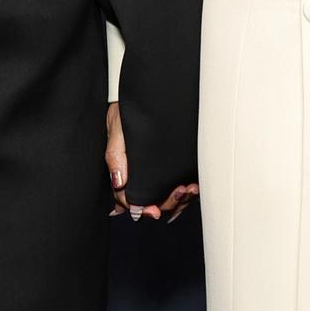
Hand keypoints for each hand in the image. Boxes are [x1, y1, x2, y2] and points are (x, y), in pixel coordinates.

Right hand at [106, 102, 198, 223]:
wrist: (141, 99)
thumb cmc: (124, 115)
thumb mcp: (117, 132)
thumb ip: (115, 156)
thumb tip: (118, 182)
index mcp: (124, 174)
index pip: (132, 202)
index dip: (143, 210)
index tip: (154, 210)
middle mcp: (140, 178)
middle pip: (155, 204)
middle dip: (169, 203)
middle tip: (180, 191)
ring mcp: (156, 175)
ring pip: (169, 199)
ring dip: (181, 200)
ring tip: (191, 189)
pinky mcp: (170, 169)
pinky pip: (180, 189)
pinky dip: (188, 193)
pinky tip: (194, 186)